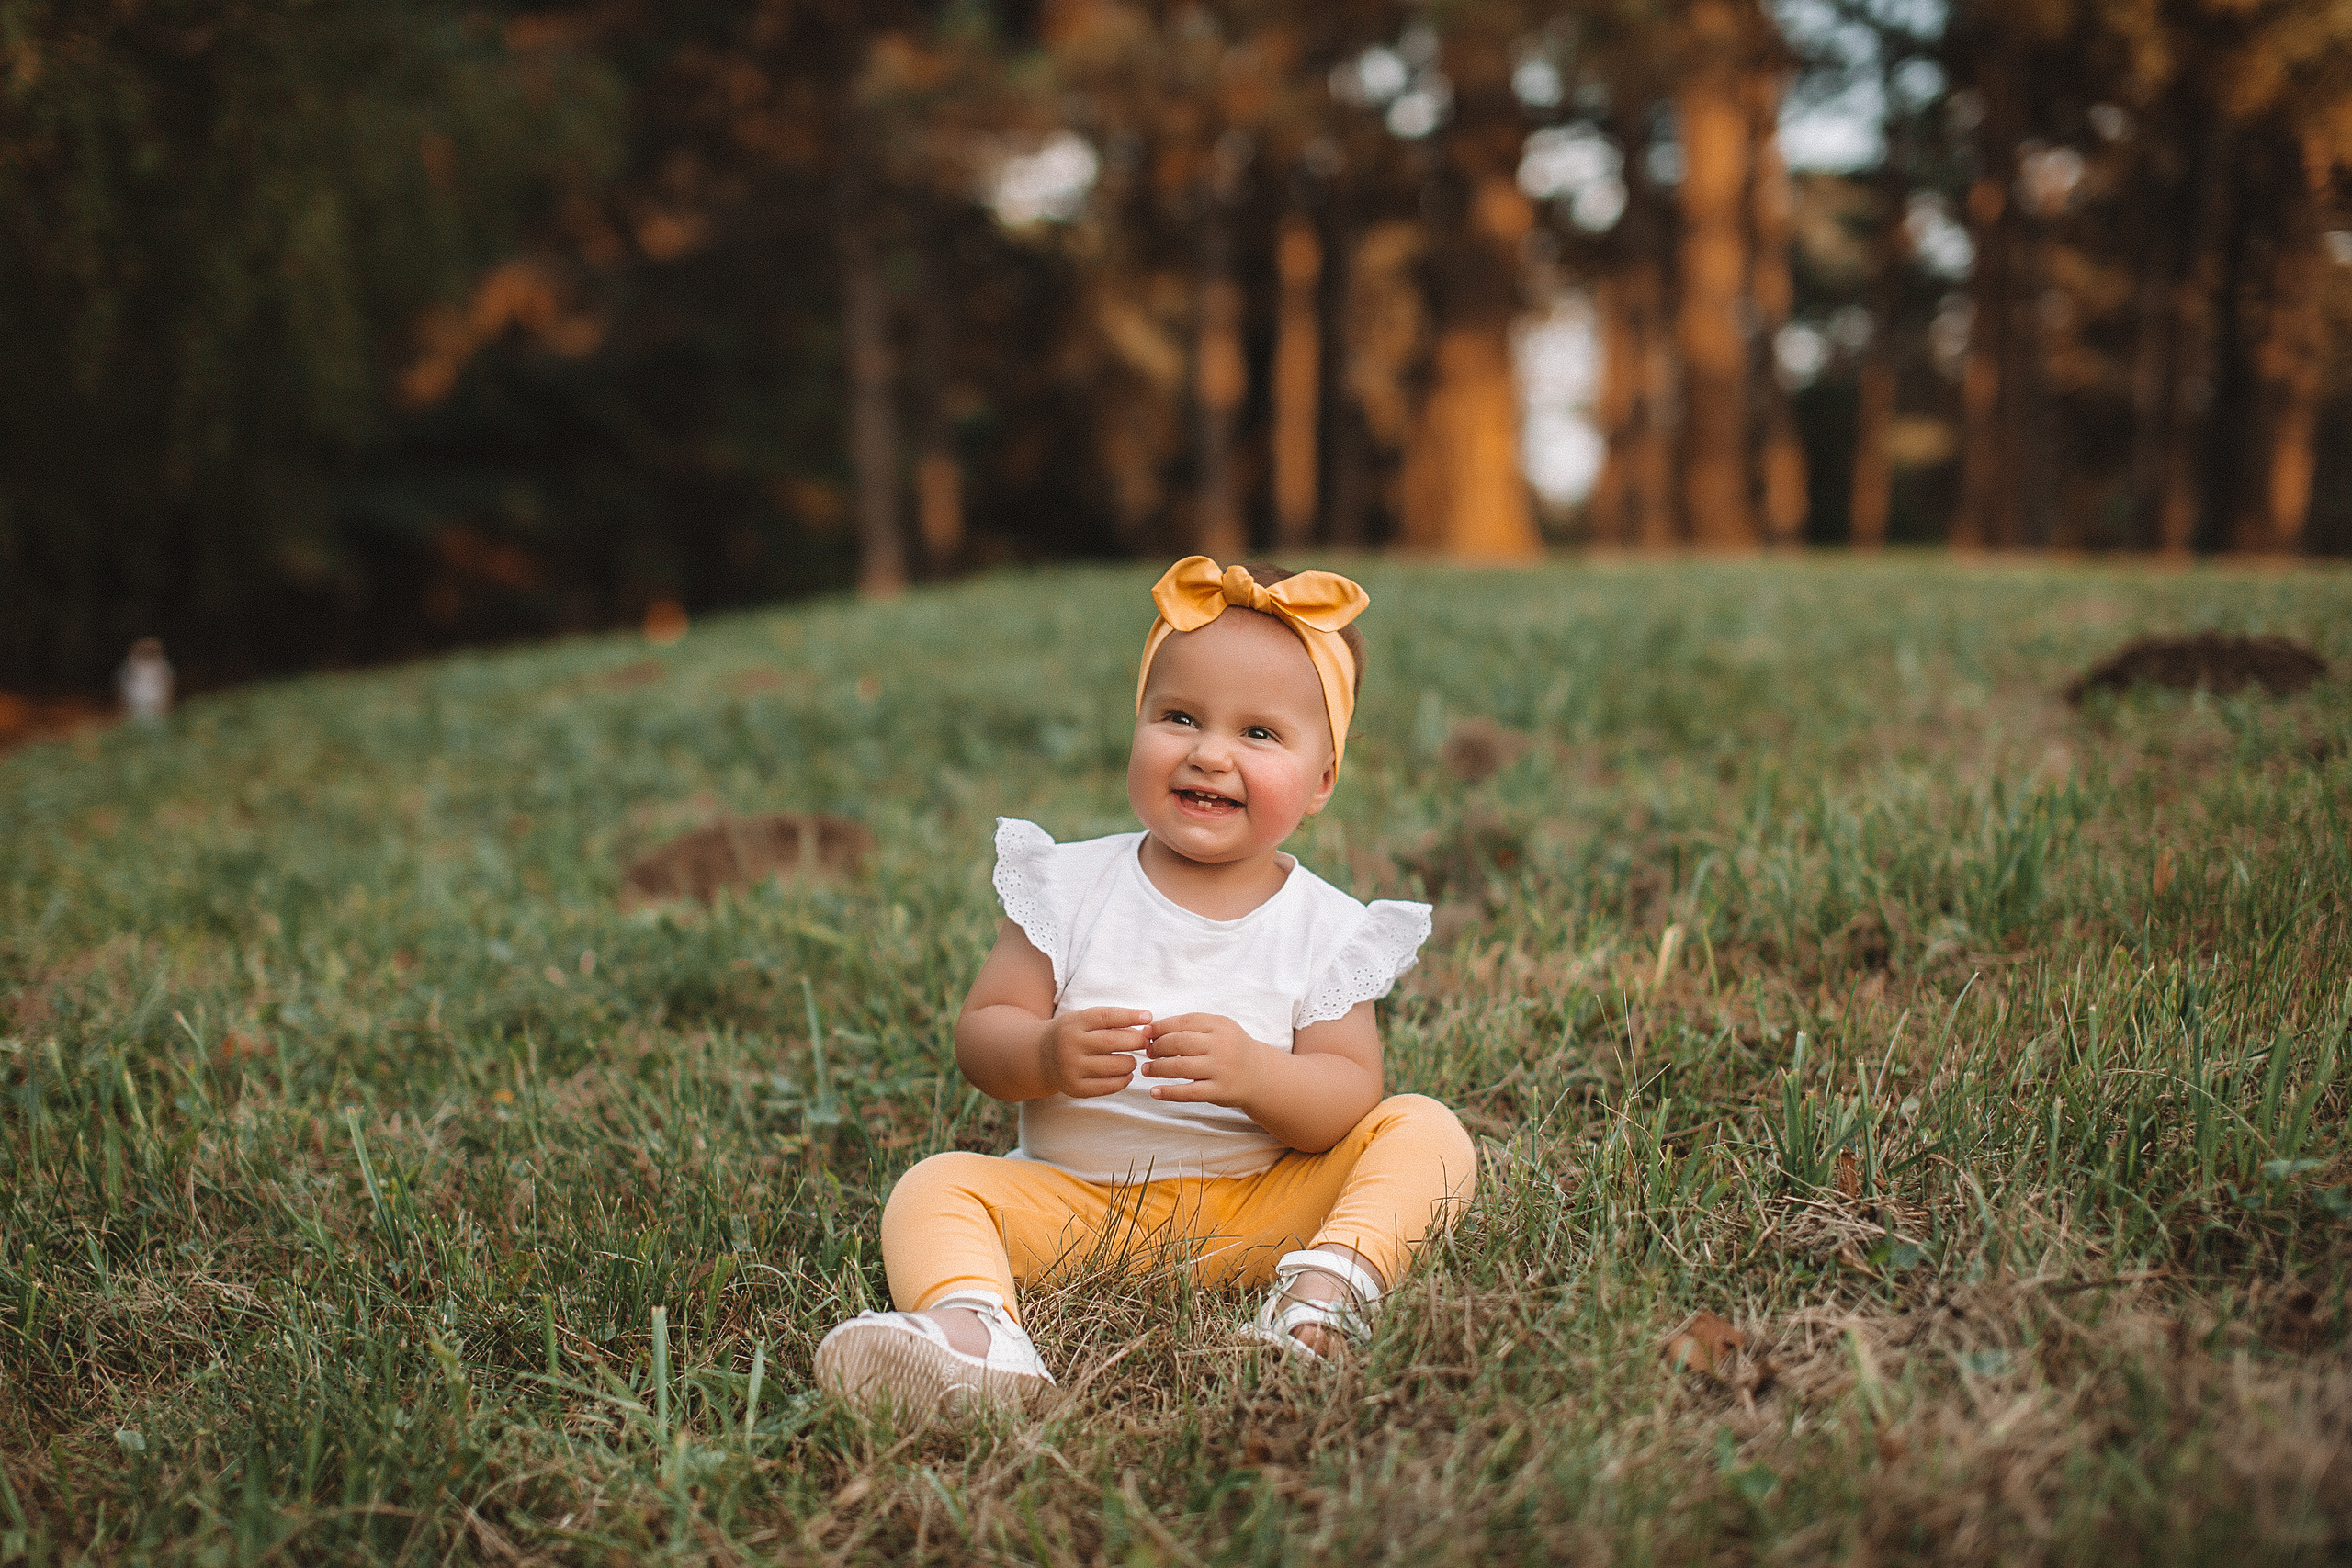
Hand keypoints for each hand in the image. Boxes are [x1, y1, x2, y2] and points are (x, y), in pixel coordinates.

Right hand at [1039, 1007, 1149, 1097]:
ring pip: (1113, 1066)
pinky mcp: (1074, 1088)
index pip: (1106, 1016)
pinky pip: (1107, 1086)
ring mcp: (1071, 1068)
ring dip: (1131, 1062)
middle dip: (1136, 1041)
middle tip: (1145, 1042)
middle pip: (1112, 1042)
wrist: (1040, 1057)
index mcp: (1074, 1022)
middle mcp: (1071, 1044)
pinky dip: (1123, 1080)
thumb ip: (1109, 1022)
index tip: (1148, 1017)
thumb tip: (1144, 1024)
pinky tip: (1127, 1074)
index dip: (1130, 1016)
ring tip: (1133, 1060)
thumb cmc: (1072, 1034)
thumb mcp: (1083, 1020)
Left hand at [1141, 1013, 1269, 1108]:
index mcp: (1219, 1025)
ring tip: (1146, 1069)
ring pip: (1180, 1067)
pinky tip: (1155, 1092)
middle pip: (1179, 1043)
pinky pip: (1188, 1093)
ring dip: (1157, 1068)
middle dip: (1157, 1047)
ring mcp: (1221, 1069)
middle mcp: (1221, 1045)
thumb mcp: (1219, 1030)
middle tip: (1148, 1052)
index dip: (1160, 1028)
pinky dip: (1168, 1093)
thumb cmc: (1231, 1049)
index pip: (1183, 1022)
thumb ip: (1191, 1027)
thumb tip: (1152, 1030)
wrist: (1259, 1075)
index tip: (1147, 1033)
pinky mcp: (1220, 1091)